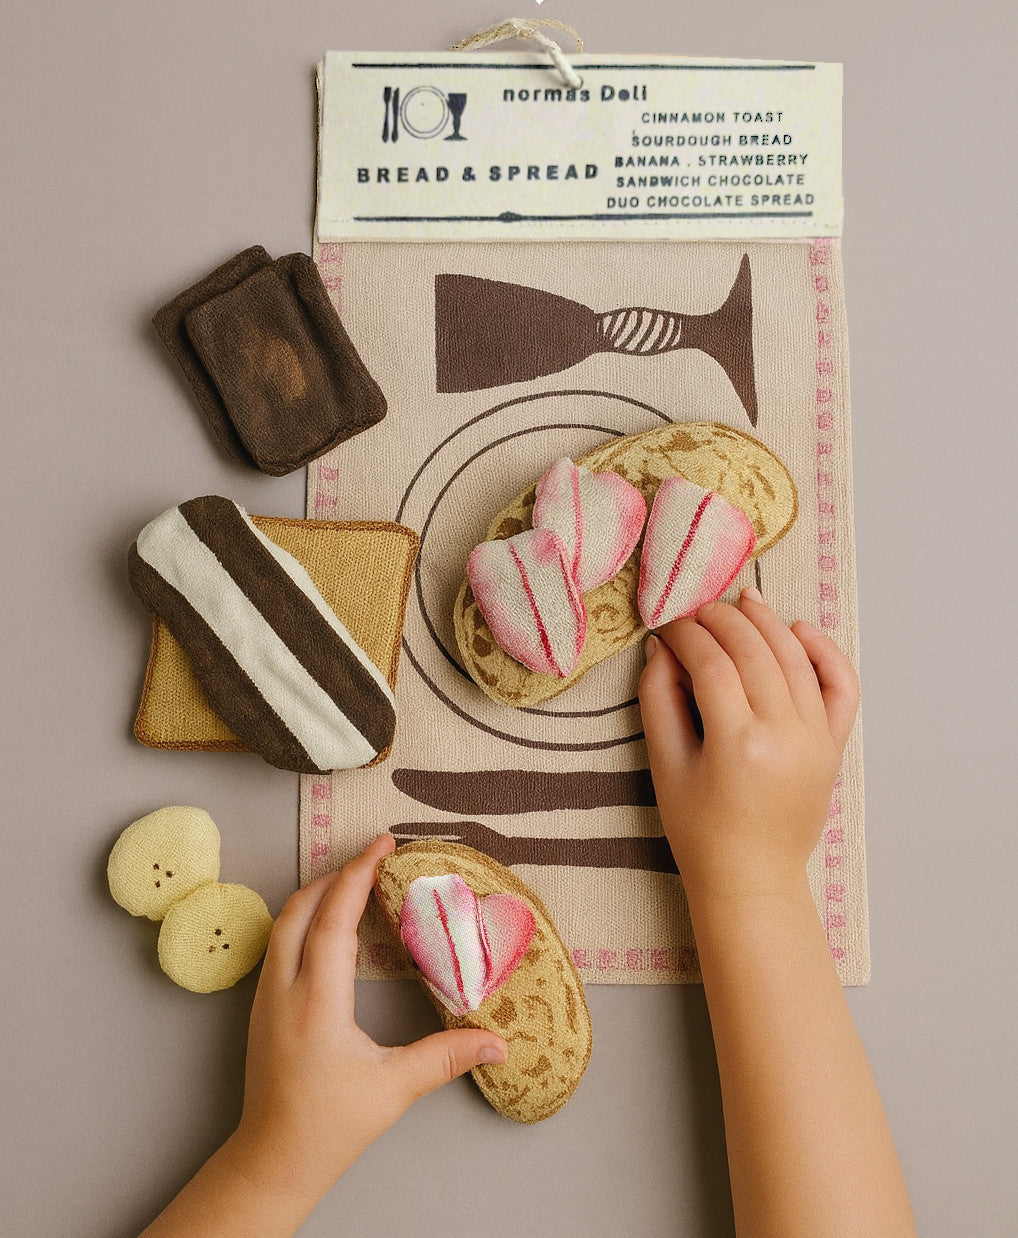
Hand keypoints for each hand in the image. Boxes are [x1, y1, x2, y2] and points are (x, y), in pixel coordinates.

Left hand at [233, 834, 507, 1204]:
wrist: (271, 1160)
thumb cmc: (329, 1127)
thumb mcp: (394, 1089)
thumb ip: (447, 1058)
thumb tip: (498, 1044)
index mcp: (317, 1002)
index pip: (333, 917)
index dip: (357, 874)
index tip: (383, 844)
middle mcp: (284, 990)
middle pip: (300, 907)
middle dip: (336, 874)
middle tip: (374, 857)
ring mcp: (266, 997)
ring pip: (284, 924)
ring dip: (318, 894)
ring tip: (354, 881)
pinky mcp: (262, 1008)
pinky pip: (279, 944)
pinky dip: (305, 919)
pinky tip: (330, 927)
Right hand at [637, 588, 858, 903]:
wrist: (751, 877)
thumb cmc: (699, 829)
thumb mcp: (664, 766)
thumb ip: (658, 700)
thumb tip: (663, 647)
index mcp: (738, 744)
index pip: (711, 663)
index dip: (685, 635)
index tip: (667, 626)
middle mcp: (785, 734)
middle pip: (754, 650)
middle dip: (721, 619)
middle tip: (696, 611)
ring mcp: (817, 738)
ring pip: (795, 656)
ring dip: (766, 622)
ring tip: (739, 603)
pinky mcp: (835, 743)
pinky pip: (841, 684)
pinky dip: (824, 651)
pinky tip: (797, 630)